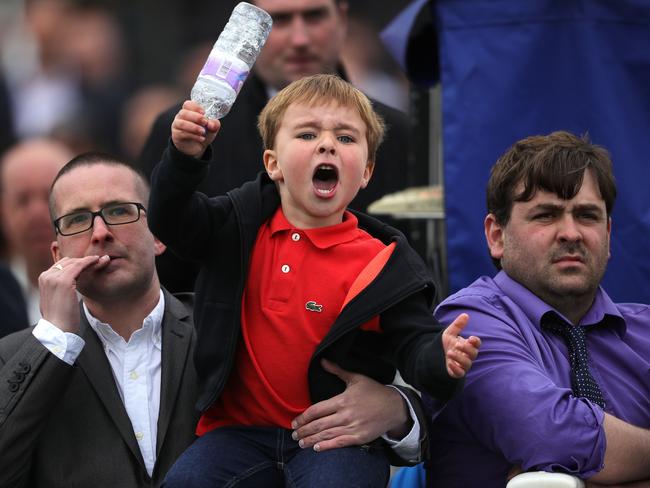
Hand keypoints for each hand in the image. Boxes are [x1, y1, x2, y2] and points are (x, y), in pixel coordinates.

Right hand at [38, 255, 109, 333]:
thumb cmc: (60, 318)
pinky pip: (79, 265)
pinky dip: (89, 261)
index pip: (61, 265)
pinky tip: (98, 261)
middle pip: (68, 261)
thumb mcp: (56, 299)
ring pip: (75, 262)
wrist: (57, 329)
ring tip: (102, 260)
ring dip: (89, 260)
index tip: (90, 263)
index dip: (77, 263)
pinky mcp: (64, 281)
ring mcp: (54, 277)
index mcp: (43, 279)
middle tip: (99, 259)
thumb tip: (68, 286)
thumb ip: (58, 289)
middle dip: (83, 260)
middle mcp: (46, 276)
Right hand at [171, 100, 220, 157]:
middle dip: (196, 117)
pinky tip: (201, 138)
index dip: (195, 107)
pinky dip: (193, 136)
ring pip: (181, 123)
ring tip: (203, 132)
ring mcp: (177, 125)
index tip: (204, 112)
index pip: (188, 104)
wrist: (198, 147)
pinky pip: (182, 134)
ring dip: (194, 127)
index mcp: (190, 111)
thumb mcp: (212, 128)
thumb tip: (211, 124)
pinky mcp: (176, 135)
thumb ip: (214, 124)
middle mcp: (181, 117)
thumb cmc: (203, 133)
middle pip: (183, 113)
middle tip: (205, 122)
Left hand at [291, 359, 409, 451]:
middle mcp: (345, 414)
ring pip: (326, 435)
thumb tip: (322, 361)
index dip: (303, 417)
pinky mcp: (359, 437)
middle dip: (304, 430)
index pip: (317, 410)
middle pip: (319, 424)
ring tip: (300, 443)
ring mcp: (352, 427)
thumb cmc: (374, 391)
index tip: (294, 422)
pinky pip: (339, 443)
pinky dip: (327, 446)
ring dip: (311, 440)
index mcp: (342, 400)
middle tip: (294, 434)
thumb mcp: (356, 378)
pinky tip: (316, 448)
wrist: (394, 407)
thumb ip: (337, 371)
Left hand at [441, 313, 480, 377]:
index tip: (471, 338)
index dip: (476, 342)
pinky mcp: (457, 372)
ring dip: (459, 358)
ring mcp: (463, 365)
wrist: (436, 356)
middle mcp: (468, 356)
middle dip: (467, 349)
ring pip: (467, 364)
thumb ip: (457, 325)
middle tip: (457, 344)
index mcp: (468, 346)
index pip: (477, 344)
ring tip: (449, 352)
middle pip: (473, 354)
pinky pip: (460, 373)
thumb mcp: (450, 333)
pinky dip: (456, 369)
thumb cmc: (447, 344)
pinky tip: (450, 363)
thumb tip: (465, 315)